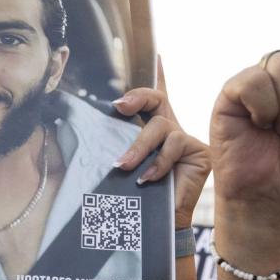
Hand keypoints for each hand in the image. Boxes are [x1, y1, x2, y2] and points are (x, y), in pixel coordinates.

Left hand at [113, 57, 210, 229]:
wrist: (157, 226)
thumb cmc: (136, 198)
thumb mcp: (122, 167)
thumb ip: (113, 145)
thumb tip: (81, 128)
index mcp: (152, 128)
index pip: (153, 95)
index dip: (156, 72)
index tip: (154, 52)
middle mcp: (170, 129)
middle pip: (156, 100)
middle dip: (137, 98)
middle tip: (118, 107)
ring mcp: (186, 140)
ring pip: (160, 128)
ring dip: (138, 147)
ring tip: (122, 167)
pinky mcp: (199, 152)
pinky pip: (174, 146)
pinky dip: (157, 163)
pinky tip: (146, 179)